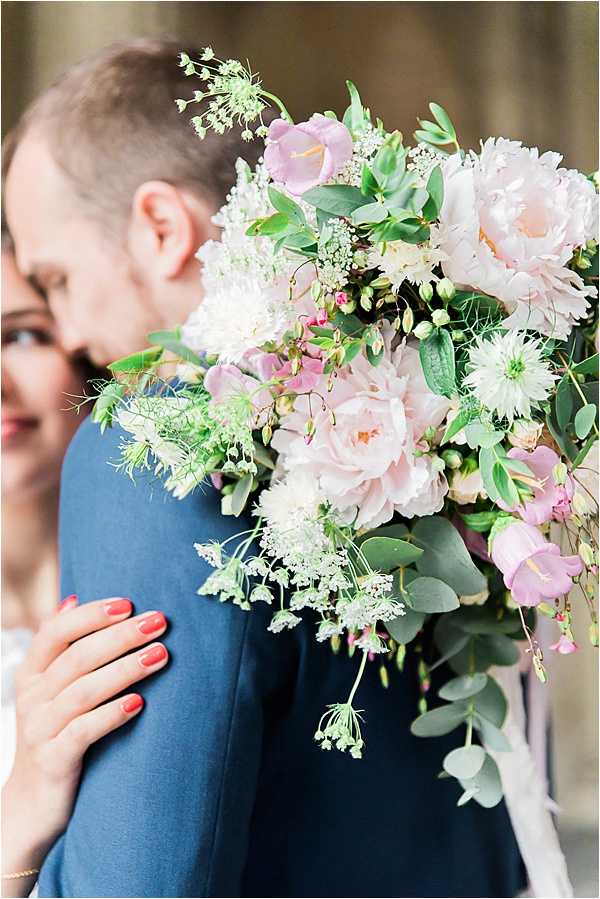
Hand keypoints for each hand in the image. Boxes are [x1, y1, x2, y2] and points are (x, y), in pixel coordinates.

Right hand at [1, 597, 168, 893]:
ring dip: (124, 670)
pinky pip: (82, 732)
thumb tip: (73, 598)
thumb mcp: (52, 690)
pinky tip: (139, 703)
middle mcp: (31, 698)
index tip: (130, 603)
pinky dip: (111, 715)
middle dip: (121, 636)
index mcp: (31, 674)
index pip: (54, 632)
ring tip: (161, 655)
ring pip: (82, 692)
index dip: (91, 615)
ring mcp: (39, 731)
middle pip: (77, 658)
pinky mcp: (54, 761)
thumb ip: (63, 649)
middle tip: (160, 622)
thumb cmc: (56, 734)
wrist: (33, 805)